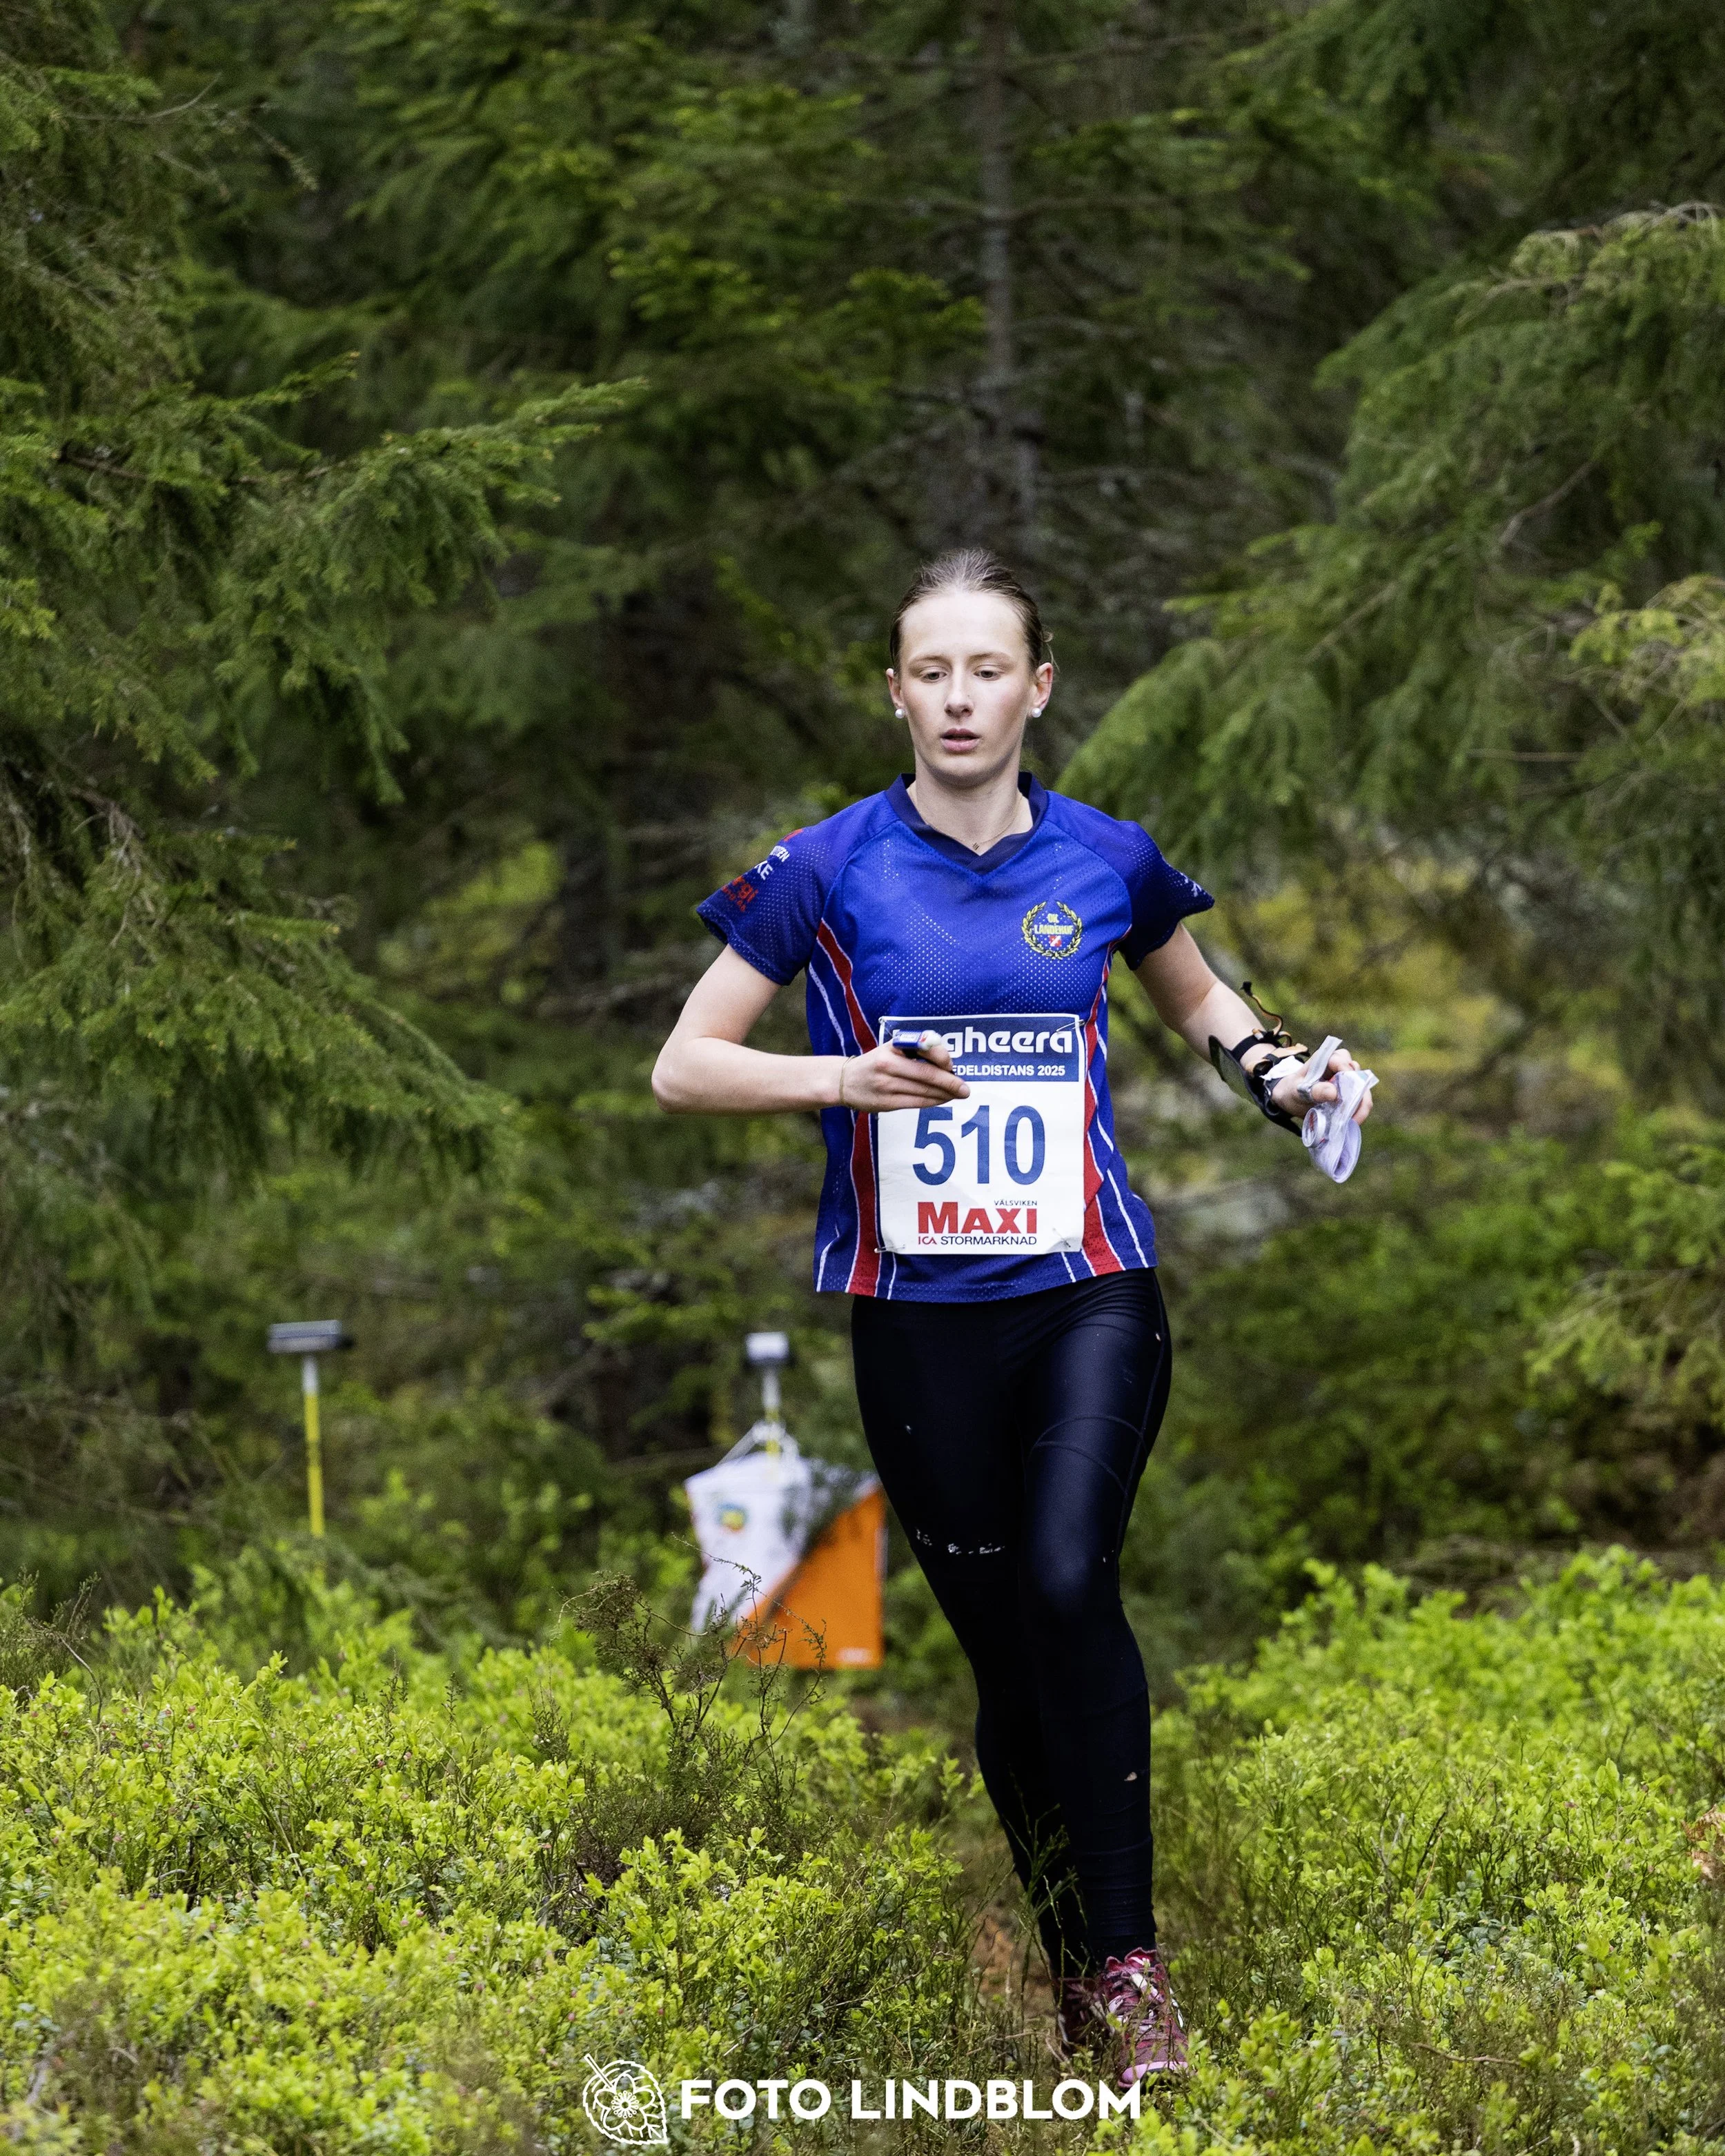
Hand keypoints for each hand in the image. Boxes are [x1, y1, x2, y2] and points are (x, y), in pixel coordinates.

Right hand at [837, 1031, 969, 1112]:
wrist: (845, 1081)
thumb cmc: (875, 1062)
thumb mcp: (892, 1048)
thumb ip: (916, 1049)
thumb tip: (947, 1062)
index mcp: (892, 1047)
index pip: (925, 1052)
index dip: (944, 1060)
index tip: (953, 1066)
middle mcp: (888, 1065)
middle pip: (927, 1075)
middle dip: (950, 1083)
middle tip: (965, 1089)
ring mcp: (886, 1085)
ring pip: (924, 1092)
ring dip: (945, 1095)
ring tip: (957, 1095)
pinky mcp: (886, 1103)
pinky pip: (916, 1103)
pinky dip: (933, 1102)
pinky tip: (942, 1100)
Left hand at [1267, 1044, 1373, 1124]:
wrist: (1292, 1100)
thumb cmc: (1294, 1090)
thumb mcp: (1299, 1091)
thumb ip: (1315, 1091)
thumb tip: (1334, 1093)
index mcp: (1327, 1058)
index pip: (1342, 1061)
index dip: (1346, 1075)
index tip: (1343, 1095)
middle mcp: (1342, 1066)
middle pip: (1358, 1076)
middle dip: (1358, 1096)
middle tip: (1352, 1116)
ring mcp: (1349, 1079)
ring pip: (1363, 1090)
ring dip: (1360, 1107)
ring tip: (1351, 1122)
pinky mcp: (1352, 1093)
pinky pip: (1361, 1101)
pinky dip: (1358, 1112)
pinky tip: (1351, 1122)